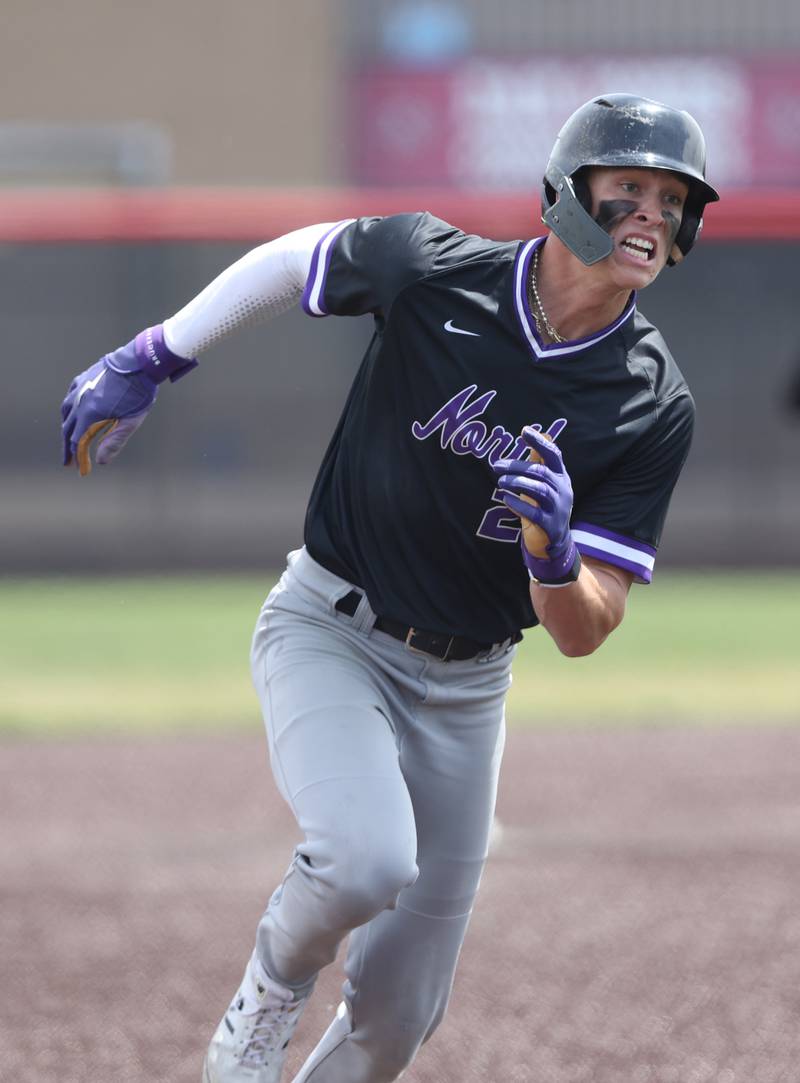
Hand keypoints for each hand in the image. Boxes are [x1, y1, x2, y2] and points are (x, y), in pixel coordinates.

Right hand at [60, 325, 196, 475]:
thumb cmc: (138, 393)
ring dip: (66, 429)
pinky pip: (70, 397)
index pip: (78, 441)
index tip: (81, 470)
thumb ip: (114, 441)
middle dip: (68, 448)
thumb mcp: (131, 421)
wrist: (139, 363)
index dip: (78, 457)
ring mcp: (79, 388)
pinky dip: (69, 410)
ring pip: (66, 412)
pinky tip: (73, 414)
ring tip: (69, 441)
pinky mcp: (82, 378)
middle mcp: (79, 401)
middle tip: (68, 462)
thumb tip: (101, 461)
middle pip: (67, 429)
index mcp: (90, 413)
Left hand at [492, 426, 579, 584]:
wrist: (556, 540)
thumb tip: (535, 435)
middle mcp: (563, 490)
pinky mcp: (550, 524)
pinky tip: (505, 498)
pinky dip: (519, 505)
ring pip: (539, 490)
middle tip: (497, 465)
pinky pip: (534, 513)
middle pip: (541, 472)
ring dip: (518, 483)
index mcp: (561, 477)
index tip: (524, 430)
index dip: (540, 442)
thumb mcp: (546, 483)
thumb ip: (540, 462)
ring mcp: (558, 508)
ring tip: (500, 481)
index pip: (554, 455)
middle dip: (518, 466)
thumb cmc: (546, 505)